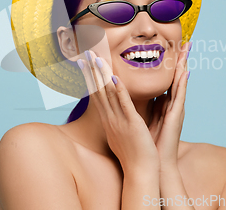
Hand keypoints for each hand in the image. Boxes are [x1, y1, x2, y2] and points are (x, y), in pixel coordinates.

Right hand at [78, 50, 159, 173]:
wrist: (140, 172)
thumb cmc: (134, 154)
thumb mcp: (122, 134)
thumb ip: (119, 120)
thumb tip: (117, 113)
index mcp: (108, 120)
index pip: (97, 94)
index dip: (90, 77)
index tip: (85, 63)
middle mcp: (110, 118)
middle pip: (98, 90)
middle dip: (91, 71)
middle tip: (85, 53)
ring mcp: (119, 120)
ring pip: (108, 93)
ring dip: (101, 75)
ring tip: (96, 58)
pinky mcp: (131, 123)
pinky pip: (124, 104)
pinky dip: (119, 90)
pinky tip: (115, 77)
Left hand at [148, 42, 190, 167]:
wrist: (152, 163)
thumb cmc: (149, 143)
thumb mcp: (144, 118)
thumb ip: (143, 106)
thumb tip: (136, 94)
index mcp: (163, 105)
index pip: (167, 79)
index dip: (170, 64)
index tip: (173, 49)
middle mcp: (171, 104)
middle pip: (177, 77)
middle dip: (181, 60)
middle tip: (186, 42)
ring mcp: (175, 109)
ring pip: (180, 82)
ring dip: (184, 66)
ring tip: (188, 50)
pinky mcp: (175, 116)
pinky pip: (178, 95)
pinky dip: (180, 83)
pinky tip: (183, 71)